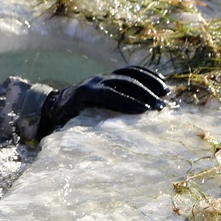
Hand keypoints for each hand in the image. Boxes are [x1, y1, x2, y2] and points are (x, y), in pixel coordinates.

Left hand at [38, 65, 169, 138]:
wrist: (54, 102)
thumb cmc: (60, 120)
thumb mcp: (64, 126)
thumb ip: (73, 133)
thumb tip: (86, 149)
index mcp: (84, 93)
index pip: (109, 94)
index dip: (126, 102)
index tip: (144, 111)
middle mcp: (95, 81)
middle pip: (123, 82)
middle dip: (143, 93)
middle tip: (161, 108)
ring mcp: (103, 77)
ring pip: (128, 74)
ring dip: (148, 82)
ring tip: (166, 94)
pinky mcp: (109, 77)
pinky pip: (130, 71)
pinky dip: (146, 75)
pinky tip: (161, 84)